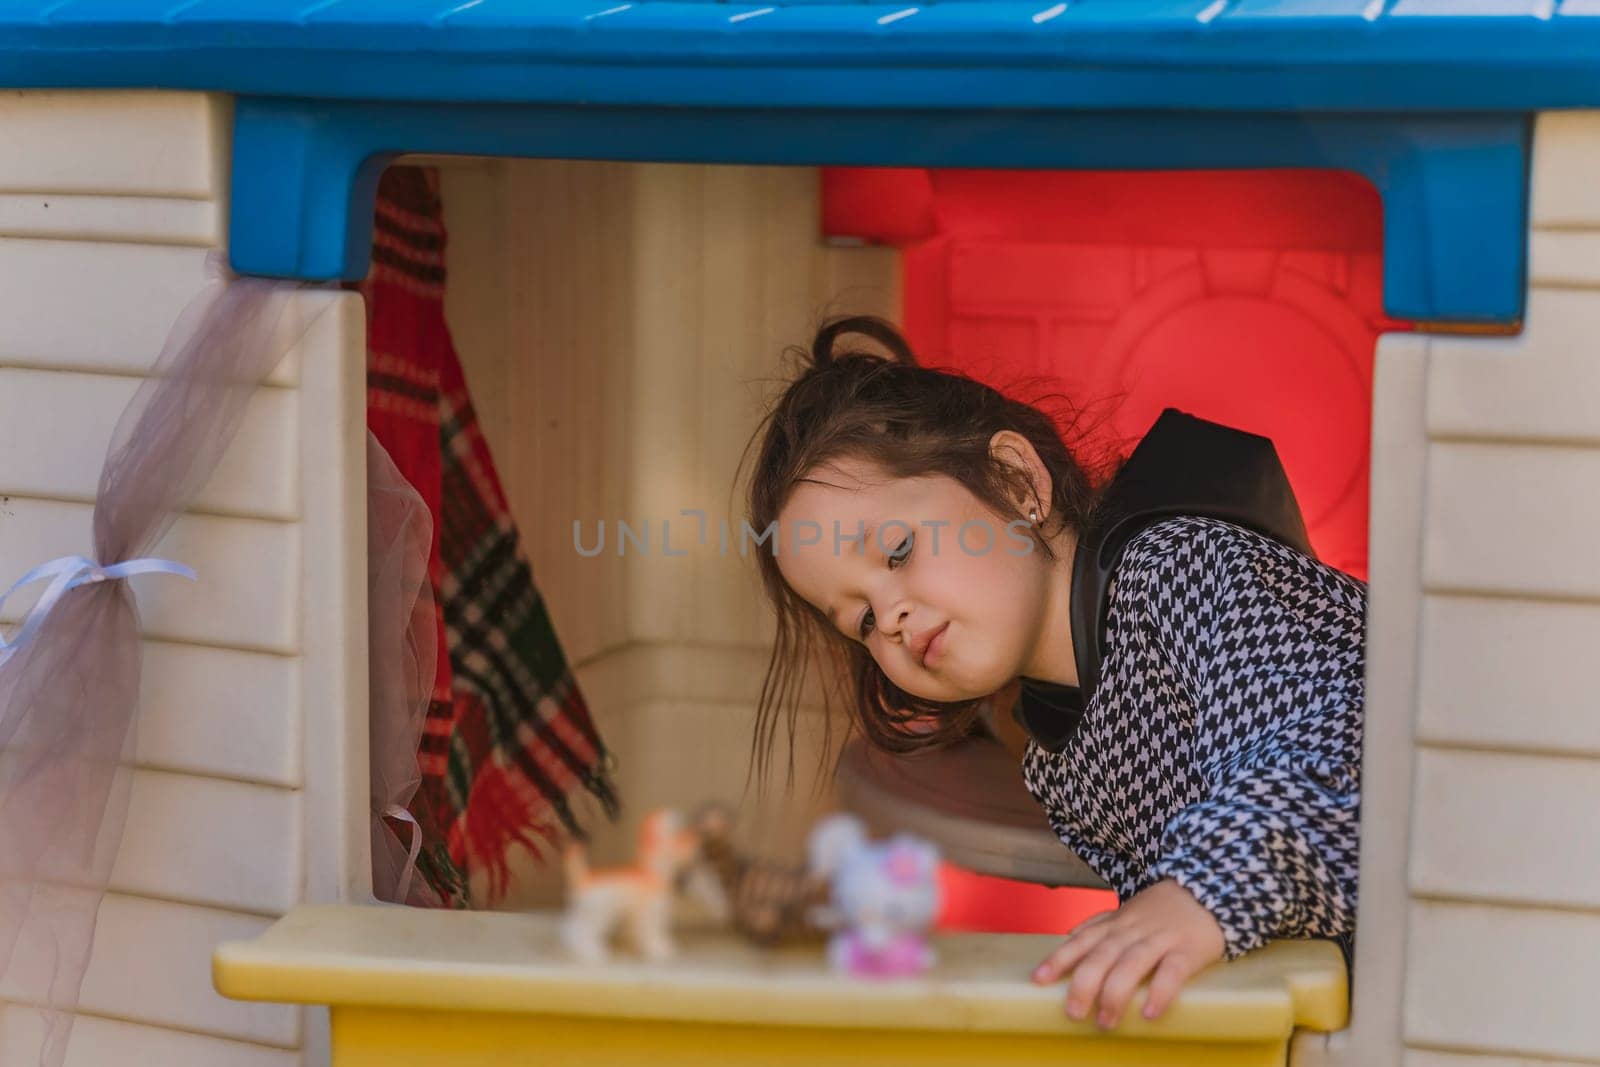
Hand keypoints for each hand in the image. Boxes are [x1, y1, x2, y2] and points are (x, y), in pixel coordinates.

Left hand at [1030, 878, 1224, 1028]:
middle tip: (1073, 1012)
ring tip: (1105, 1021)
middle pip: (1102, 955)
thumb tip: (1069, 938)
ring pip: (1132, 963)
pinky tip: (1148, 1013)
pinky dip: (1160, 992)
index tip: (1038, 980)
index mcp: (1116, 923)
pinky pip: (1172, 971)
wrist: (1209, 890)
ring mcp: (1160, 938)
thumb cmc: (1161, 909)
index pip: (1082, 940)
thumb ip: (1099, 925)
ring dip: (1115, 993)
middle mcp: (1133, 930)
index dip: (1059, 959)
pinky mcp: (1189, 949)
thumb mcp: (1127, 911)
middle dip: (1084, 983)